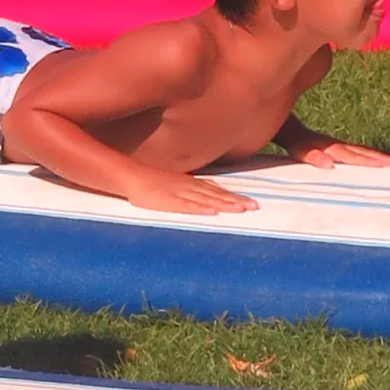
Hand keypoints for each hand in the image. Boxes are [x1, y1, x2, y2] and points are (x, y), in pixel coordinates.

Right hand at [123, 168, 258, 216]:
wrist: (133, 177)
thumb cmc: (154, 182)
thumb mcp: (177, 183)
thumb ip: (193, 189)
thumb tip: (210, 197)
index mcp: (193, 184)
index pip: (219, 191)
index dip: (236, 197)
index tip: (253, 203)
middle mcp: (191, 187)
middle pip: (218, 195)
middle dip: (237, 201)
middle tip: (256, 207)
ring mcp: (180, 193)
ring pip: (207, 200)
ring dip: (224, 204)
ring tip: (241, 209)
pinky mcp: (169, 201)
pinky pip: (187, 206)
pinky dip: (200, 209)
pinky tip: (212, 212)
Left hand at [294, 136, 389, 167]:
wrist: (284, 125)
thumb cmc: (290, 140)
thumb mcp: (298, 149)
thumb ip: (313, 155)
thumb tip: (330, 164)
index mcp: (329, 147)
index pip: (353, 156)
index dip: (369, 161)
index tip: (386, 164)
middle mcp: (334, 144)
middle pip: (359, 151)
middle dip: (377, 157)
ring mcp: (333, 144)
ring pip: (357, 150)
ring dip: (374, 155)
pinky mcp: (330, 146)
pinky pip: (351, 151)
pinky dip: (363, 154)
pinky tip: (368, 158)